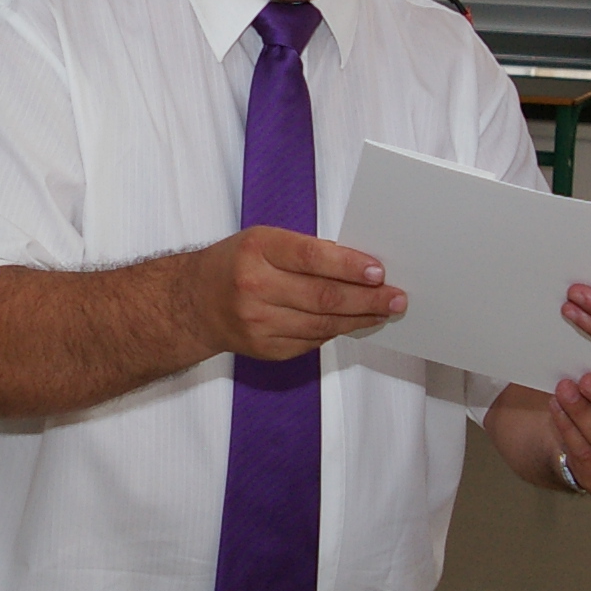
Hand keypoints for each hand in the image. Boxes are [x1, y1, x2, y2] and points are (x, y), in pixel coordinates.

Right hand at [181, 226, 405, 361]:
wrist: (194, 302)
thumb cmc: (237, 263)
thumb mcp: (264, 241)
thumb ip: (307, 251)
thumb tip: (360, 265)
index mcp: (257, 250)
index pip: (312, 258)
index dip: (349, 266)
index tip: (379, 271)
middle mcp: (254, 287)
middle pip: (323, 297)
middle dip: (367, 298)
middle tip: (396, 297)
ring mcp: (258, 323)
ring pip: (322, 325)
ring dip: (359, 319)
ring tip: (383, 311)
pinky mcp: (264, 349)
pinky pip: (311, 342)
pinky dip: (336, 333)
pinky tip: (353, 323)